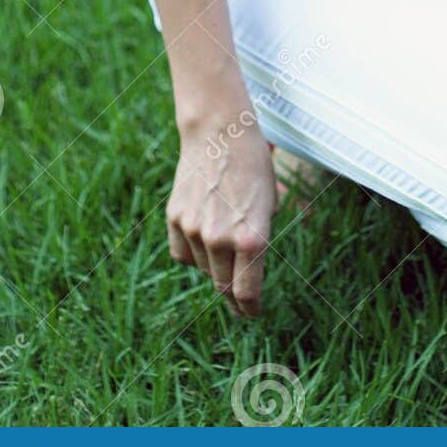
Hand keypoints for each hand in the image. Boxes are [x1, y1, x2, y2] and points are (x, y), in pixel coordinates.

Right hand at [167, 116, 279, 317]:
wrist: (220, 132)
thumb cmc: (253, 165)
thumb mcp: (271, 203)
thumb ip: (259, 239)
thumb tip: (249, 265)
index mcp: (252, 238)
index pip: (248, 293)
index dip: (251, 309)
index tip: (252, 314)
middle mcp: (221, 239)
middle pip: (224, 287)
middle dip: (233, 298)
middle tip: (239, 303)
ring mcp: (195, 230)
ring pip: (203, 269)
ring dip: (213, 268)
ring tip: (223, 248)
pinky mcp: (175, 219)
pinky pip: (182, 253)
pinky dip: (192, 254)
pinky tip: (202, 240)